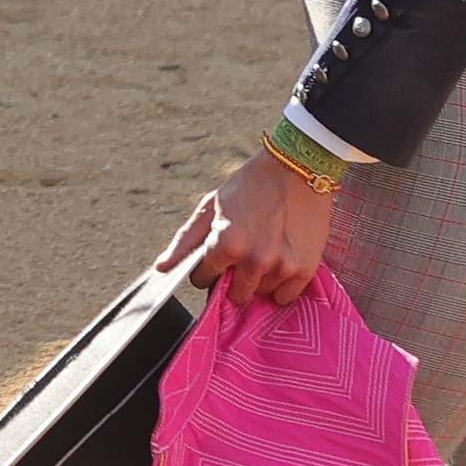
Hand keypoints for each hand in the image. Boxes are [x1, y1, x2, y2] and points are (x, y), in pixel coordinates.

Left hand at [157, 148, 334, 307]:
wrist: (297, 168)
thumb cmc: (250, 184)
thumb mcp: (211, 206)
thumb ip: (185, 240)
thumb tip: (161, 268)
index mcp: (226, 244)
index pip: (203, 280)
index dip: (208, 268)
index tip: (218, 257)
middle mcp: (254, 261)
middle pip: (234, 294)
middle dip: (233, 278)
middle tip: (243, 256)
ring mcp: (281, 267)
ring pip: (260, 294)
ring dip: (258, 280)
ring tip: (265, 251)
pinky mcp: (304, 269)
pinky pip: (285, 297)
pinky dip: (281, 285)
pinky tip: (281, 262)